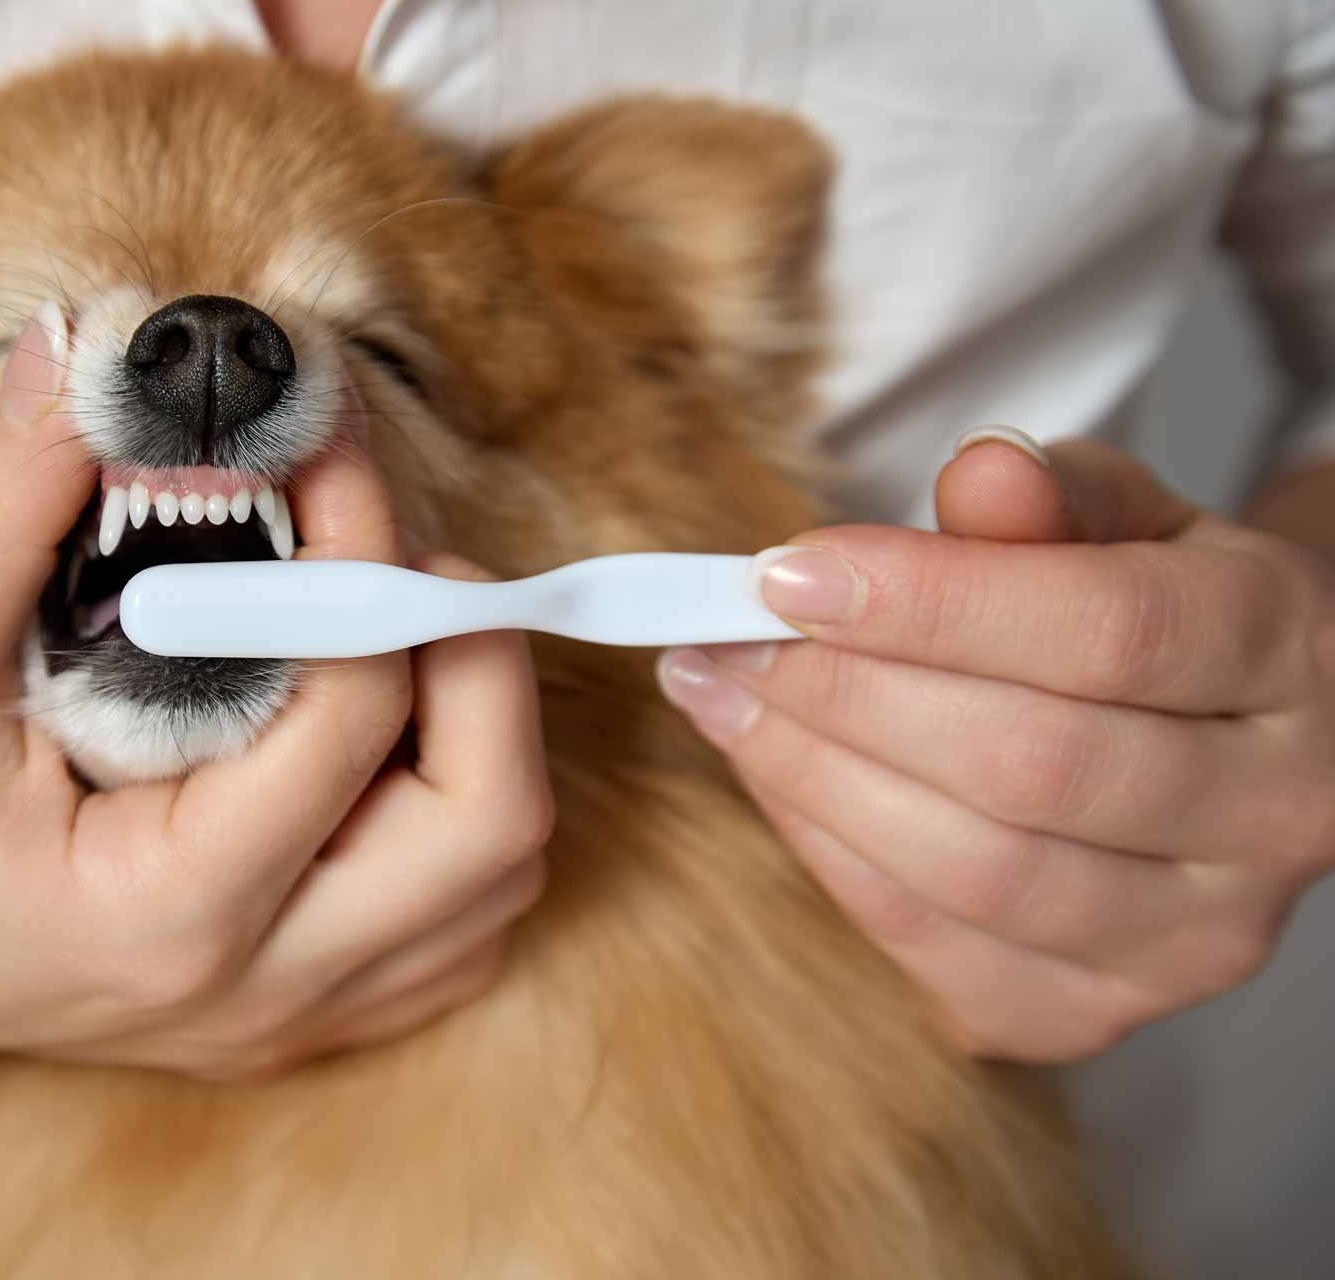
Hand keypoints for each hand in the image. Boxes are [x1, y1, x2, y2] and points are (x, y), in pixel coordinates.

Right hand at [0, 317, 550, 1075]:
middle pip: (492, 830)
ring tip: (374, 629)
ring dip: (479, 736)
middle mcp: (255, 990)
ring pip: (493, 884)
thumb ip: (2, 498)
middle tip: (388, 555)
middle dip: (474, 659)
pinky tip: (370, 734)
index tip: (318, 437)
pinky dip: (452, 816)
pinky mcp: (289, 1012)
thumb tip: (104, 345)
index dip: (361, 545)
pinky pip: (452, 928)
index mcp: (168, 914)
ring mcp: (283, 1018)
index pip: (357, 712)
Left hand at [659, 429, 1334, 1060]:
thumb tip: (980, 474)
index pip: (1107, 634)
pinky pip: (929, 946)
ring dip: (812, 777)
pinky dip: (827, 852)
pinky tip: (770, 770)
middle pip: (1029, 766)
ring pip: (974, 874)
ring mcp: (1193, 939)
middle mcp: (1276, 816)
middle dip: (842, 695)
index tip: (786, 575)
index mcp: (1292, 657)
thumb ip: (1056, 498)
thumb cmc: (1159, 612)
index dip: (929, 605)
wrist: (1225, 742)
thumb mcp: (1130, 524)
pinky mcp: (1094, 1015)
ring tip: (718, 693)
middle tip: (722, 638)